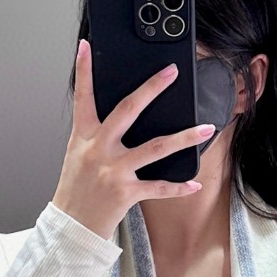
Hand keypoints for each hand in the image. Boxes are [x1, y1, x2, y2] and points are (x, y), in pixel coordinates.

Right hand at [51, 38, 215, 240]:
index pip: (83, 97)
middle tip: (172, 72)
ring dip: (185, 137)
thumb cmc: (76, 191)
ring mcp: (113, 171)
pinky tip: (194, 183)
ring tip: (206, 128)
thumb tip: (119, 118)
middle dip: (152, 88)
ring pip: (155, 147)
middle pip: (128, 110)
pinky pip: (158, 187)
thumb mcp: (78, 157)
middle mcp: (98, 149)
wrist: (70, 229)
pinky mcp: (125, 193)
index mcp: (83, 137)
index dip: (83, 70)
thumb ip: (96, 136)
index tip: (86, 47)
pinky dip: (178, 187)